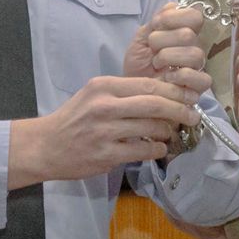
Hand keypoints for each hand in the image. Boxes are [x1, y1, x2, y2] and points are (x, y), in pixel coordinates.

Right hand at [11, 76, 200, 183]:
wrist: (46, 146)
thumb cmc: (74, 119)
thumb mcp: (94, 95)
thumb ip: (124, 93)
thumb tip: (163, 95)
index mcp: (103, 86)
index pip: (148, 84)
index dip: (174, 91)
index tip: (189, 97)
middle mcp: (104, 106)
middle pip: (154, 104)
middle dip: (180, 110)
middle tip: (193, 116)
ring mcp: (105, 131)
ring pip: (151, 128)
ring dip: (167, 132)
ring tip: (170, 133)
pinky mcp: (106, 154)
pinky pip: (142, 151)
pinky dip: (156, 150)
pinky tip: (158, 149)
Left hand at [124, 4, 212, 97]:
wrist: (132, 90)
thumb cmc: (139, 64)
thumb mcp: (142, 37)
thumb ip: (157, 21)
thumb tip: (173, 6)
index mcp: (184, 31)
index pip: (194, 15)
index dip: (173, 18)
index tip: (155, 27)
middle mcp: (194, 47)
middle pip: (188, 34)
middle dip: (162, 41)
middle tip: (152, 51)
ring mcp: (198, 68)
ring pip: (195, 54)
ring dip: (168, 58)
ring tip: (157, 65)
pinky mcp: (198, 88)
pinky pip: (202, 78)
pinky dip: (182, 76)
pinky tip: (168, 78)